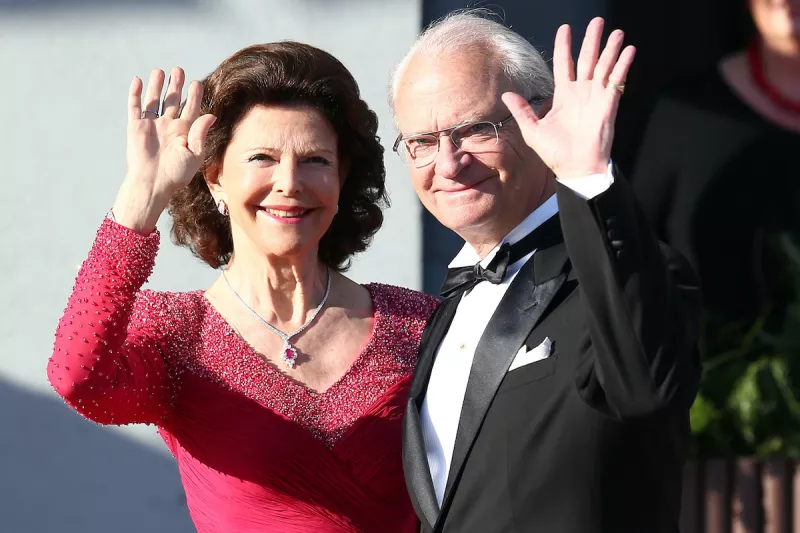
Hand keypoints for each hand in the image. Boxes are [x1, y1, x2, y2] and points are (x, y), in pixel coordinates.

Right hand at [113, 67, 215, 231]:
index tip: (197, 83)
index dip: (194, 96)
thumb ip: (200, 133)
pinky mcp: (136, 127)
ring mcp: (152, 125)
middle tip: (179, 70)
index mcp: (184, 132)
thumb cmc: (176, 174)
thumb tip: (211, 115)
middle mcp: (168, 126)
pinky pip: (135, 107)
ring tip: (161, 71)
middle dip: (176, 86)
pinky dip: (136, 94)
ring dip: (157, 86)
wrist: (153, 184)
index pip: (190, 109)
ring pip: (154, 101)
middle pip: (172, 101)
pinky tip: (139, 81)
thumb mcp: (194, 154)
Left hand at [501, 17, 634, 178]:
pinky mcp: (609, 103)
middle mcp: (581, 92)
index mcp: (563, 96)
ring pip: (604, 66)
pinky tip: (628, 50)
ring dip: (611, 49)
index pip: (564, 63)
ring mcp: (596, 96)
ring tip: (616, 32)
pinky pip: (617, 80)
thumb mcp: (533, 131)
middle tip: (597, 21)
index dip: (564, 46)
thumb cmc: (555, 153)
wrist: (576, 168)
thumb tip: (506, 94)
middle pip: (587, 59)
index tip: (565, 28)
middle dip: (592, 39)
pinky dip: (623, 65)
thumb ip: (522, 111)